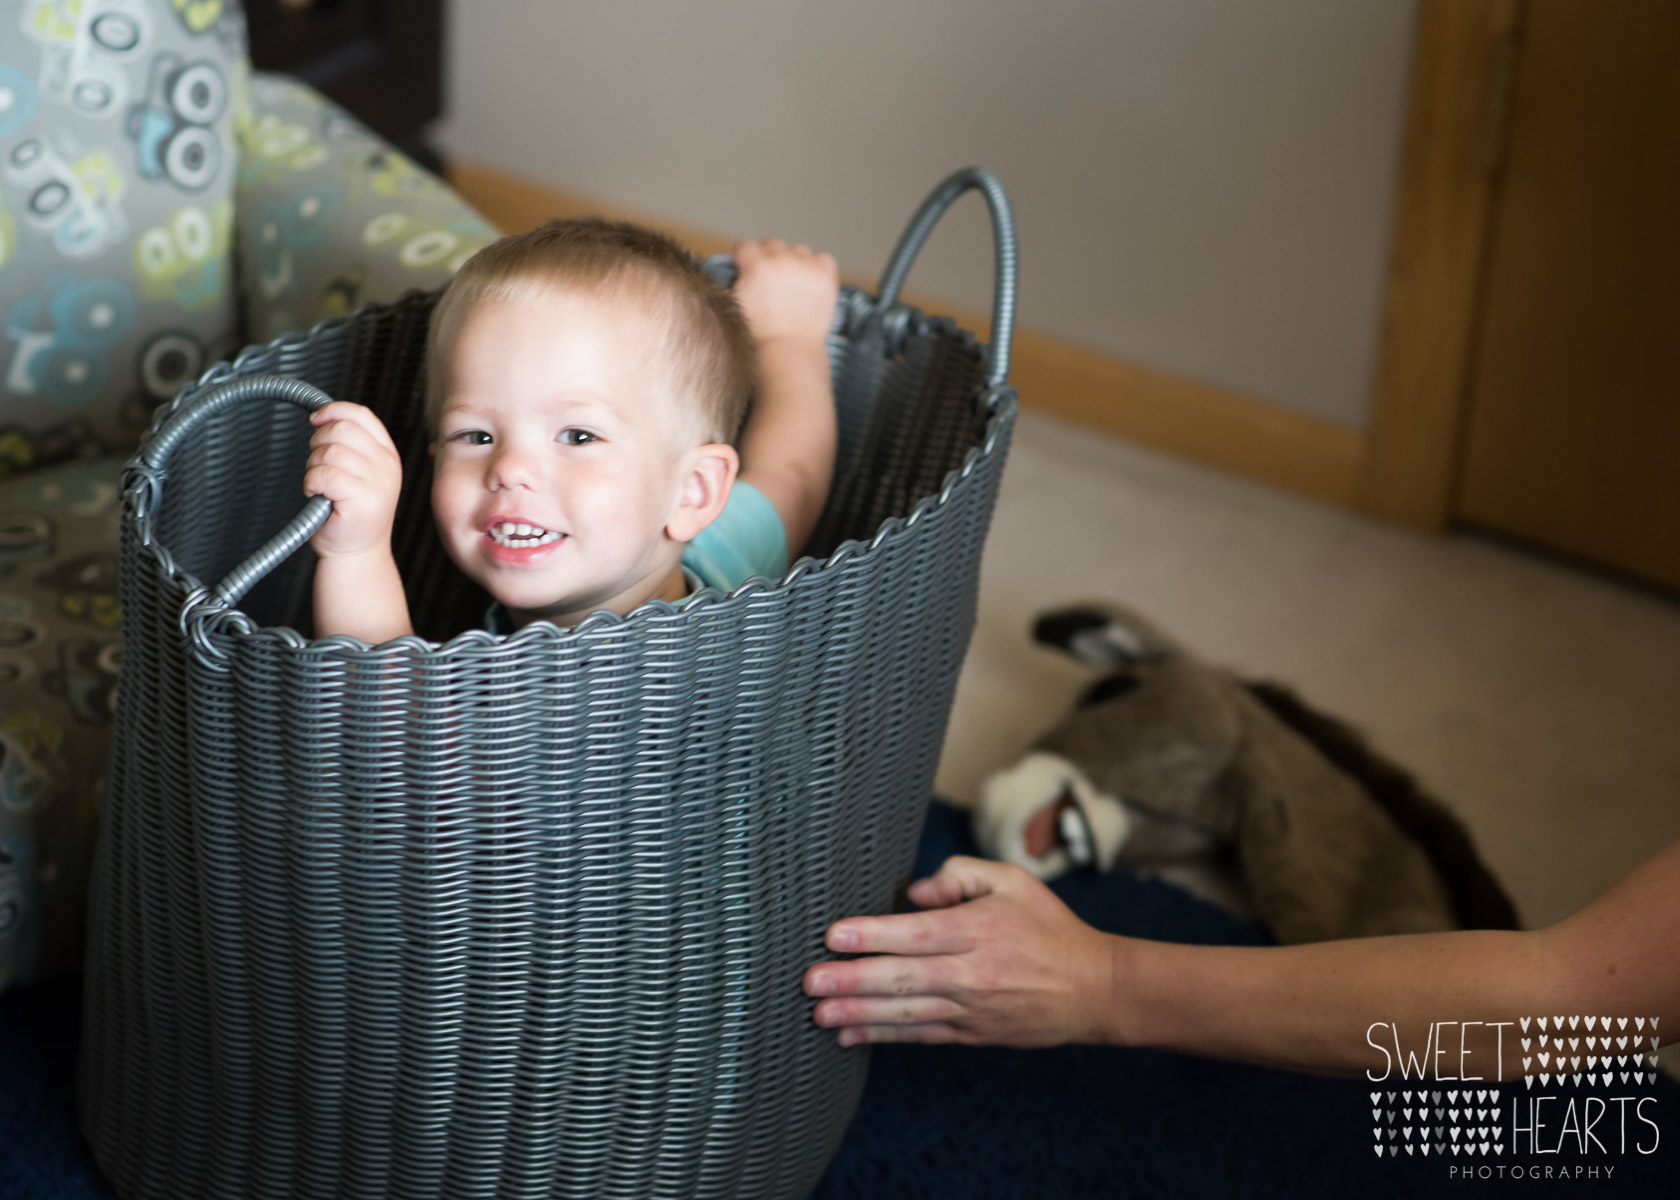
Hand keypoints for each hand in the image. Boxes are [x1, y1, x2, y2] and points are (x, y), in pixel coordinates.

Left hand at [304, 402, 402, 558]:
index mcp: (387, 454)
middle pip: (341, 429)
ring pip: (329, 452)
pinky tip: (318, 495)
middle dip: (318, 443)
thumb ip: (348, 444)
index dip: (333, 411)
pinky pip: (324, 474)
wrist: (356, 553)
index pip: (361, 415)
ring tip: (320, 486)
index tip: (315, 420)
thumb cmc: (350, 513)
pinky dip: (312, 483)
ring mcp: (378, 482)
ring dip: (313, 467)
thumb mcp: (357, 471)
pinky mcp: (362, 499)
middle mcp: (386, 465)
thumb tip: (321, 417)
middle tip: (317, 465)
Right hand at [732, 238, 838, 350]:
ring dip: (794, 262)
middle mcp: (781, 260)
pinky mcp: (826, 276)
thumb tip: (737, 269)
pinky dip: (818, 269)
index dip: (744, 259)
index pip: (745, 246)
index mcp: (755, 265)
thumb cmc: (758, 335)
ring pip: (798, 250)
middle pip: (772, 244)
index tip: (747, 270)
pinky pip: (823, 259)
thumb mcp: (735, 304)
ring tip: (793, 285)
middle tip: (771, 282)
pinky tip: (811, 284)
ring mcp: (806, 266)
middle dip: (769, 259)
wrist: (788, 351)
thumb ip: (735, 280)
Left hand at [802, 855, 1121, 1047]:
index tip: (834, 935)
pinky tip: (849, 1035)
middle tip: (809, 981)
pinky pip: (920, 1036)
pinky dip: (883, 1036)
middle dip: (852, 979)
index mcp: (979, 929)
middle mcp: (972, 972)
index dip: (873, 935)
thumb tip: (915, 892)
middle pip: (904, 977)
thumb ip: (961, 874)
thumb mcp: (1013, 881)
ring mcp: (971, 1008)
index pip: (917, 933)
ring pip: (906, 1012)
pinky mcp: (971, 1033)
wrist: (1093, 989)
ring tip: (818, 1013)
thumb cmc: (1048, 928)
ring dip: (858, 1012)